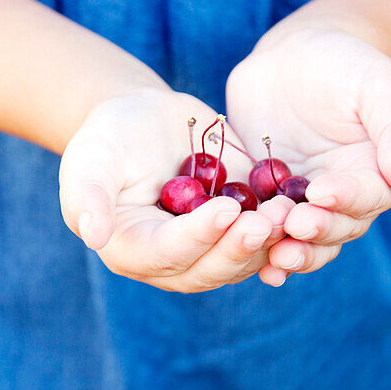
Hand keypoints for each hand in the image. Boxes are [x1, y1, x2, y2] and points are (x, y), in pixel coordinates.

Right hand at [59, 89, 291, 292]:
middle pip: (210, 269)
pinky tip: (304, 207)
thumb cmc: (108, 138)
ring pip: (243, 260)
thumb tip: (92, 234)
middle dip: (240, 247)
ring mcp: (209, 250)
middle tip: (267, 220)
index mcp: (132, 251)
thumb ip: (86, 197)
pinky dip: (284, 229)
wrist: (144, 120)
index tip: (227, 210)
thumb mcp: (89, 159)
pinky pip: (266, 240)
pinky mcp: (237, 231)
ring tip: (289, 210)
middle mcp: (173, 262)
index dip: (199, 236)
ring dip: (269, 241)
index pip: (169, 254)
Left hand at [225, 26, 390, 284]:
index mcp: (379, 173)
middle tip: (294, 225)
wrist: (290, 60)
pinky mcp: (271, 205)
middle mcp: (346, 198)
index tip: (322, 192)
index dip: (347, 198)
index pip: (369, 195)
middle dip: (316, 230)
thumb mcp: (377, 82)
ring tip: (273, 255)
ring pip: (306, 241)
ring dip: (292, 251)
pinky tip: (254, 265)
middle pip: (338, 227)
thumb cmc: (343, 63)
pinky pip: (269, 234)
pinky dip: (262, 252)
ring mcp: (306, 206)